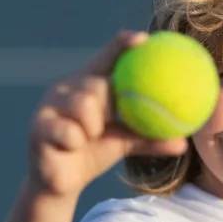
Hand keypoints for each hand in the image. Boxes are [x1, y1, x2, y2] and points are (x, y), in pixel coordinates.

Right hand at [27, 31, 188, 198]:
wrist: (62, 182)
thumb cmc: (94, 153)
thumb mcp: (125, 143)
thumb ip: (150, 138)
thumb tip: (184, 143)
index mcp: (90, 85)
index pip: (107, 59)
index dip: (122, 45)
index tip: (143, 39)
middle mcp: (68, 88)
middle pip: (97, 84)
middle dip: (109, 104)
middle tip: (109, 121)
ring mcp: (50, 105)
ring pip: (83, 104)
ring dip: (93, 126)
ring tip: (90, 136)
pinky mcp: (38, 125)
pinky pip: (67, 130)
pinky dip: (75, 140)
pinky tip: (73, 145)